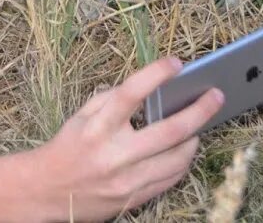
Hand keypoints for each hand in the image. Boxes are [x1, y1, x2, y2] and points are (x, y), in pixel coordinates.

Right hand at [25, 57, 223, 219]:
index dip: (156, 74)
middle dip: (199, 111)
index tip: (177, 62)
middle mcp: (114, 154)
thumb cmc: (68, 146)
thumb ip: (112, 99)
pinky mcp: (133, 199)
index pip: (131, 94)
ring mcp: (126, 181)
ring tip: (199, 125)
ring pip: (177, 159)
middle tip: (217, 95)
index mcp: (98, 127)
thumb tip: (151, 88)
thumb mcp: (82, 115)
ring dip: (194, 138)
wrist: (46, 191)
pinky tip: (185, 149)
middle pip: (169, 131)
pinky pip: (170, 180)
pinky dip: (182, 162)